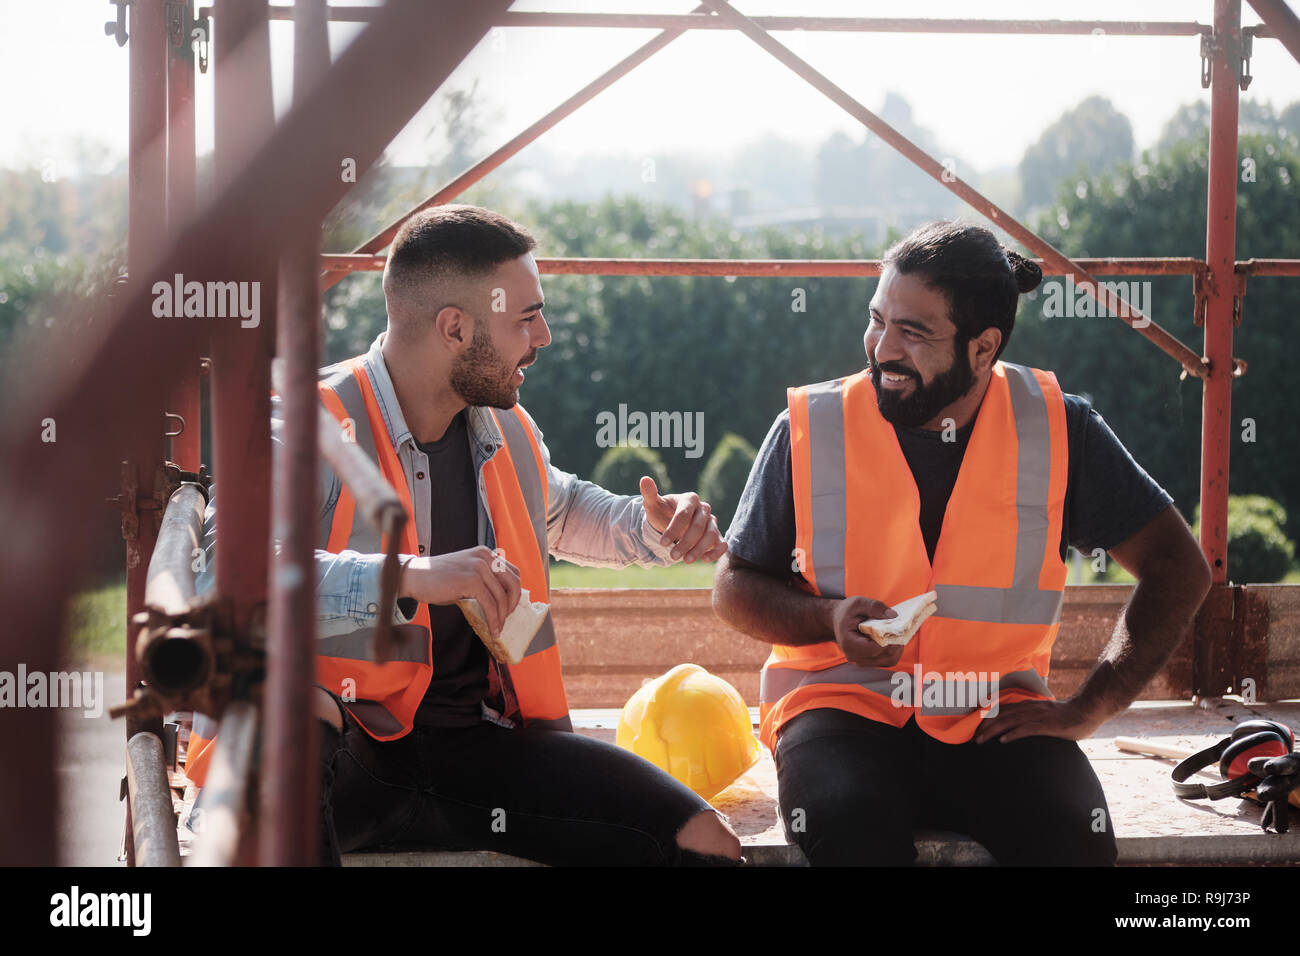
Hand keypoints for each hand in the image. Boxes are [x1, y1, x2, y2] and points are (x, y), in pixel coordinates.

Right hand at [398, 546, 520, 636]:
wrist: (414, 577)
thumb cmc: (437, 579)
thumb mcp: (466, 574)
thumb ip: (483, 581)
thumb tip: (500, 603)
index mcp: (486, 553)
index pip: (513, 572)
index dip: (515, 592)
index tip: (509, 607)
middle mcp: (485, 557)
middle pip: (513, 582)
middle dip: (513, 604)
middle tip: (506, 619)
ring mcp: (479, 567)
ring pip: (501, 596)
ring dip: (502, 617)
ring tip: (497, 629)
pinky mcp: (471, 580)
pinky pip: (490, 604)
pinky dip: (493, 619)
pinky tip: (491, 630)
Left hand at [639, 476, 726, 562]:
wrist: (670, 523)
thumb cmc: (662, 513)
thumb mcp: (653, 505)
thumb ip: (650, 493)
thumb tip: (645, 479)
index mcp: (690, 499)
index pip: (684, 513)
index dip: (674, 528)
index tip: (663, 542)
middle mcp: (704, 509)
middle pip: (699, 525)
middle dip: (686, 542)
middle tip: (673, 556)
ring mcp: (712, 522)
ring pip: (712, 534)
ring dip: (699, 549)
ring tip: (686, 561)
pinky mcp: (717, 536)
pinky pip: (722, 543)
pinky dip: (716, 552)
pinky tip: (705, 559)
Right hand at [830, 595, 902, 666]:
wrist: (837, 621)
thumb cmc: (846, 612)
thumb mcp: (858, 603)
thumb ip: (875, 607)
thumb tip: (893, 616)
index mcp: (849, 644)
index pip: (875, 649)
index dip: (889, 640)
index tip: (898, 628)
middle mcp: (855, 656)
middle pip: (885, 656)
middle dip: (897, 643)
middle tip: (902, 629)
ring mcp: (863, 661)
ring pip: (889, 660)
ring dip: (898, 647)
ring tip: (898, 632)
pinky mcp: (870, 661)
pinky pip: (888, 659)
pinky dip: (895, 649)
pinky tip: (894, 637)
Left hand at [972, 698, 1103, 744]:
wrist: (1088, 710)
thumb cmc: (1068, 715)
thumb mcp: (1046, 713)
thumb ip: (1033, 717)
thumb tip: (1021, 725)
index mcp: (1028, 705)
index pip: (1003, 710)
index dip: (988, 718)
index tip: (975, 727)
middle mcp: (1030, 708)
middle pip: (1002, 715)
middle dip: (985, 726)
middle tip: (973, 737)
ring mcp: (1038, 715)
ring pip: (1010, 721)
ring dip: (993, 731)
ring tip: (981, 740)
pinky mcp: (1047, 725)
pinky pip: (1027, 729)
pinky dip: (1013, 734)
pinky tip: (1003, 740)